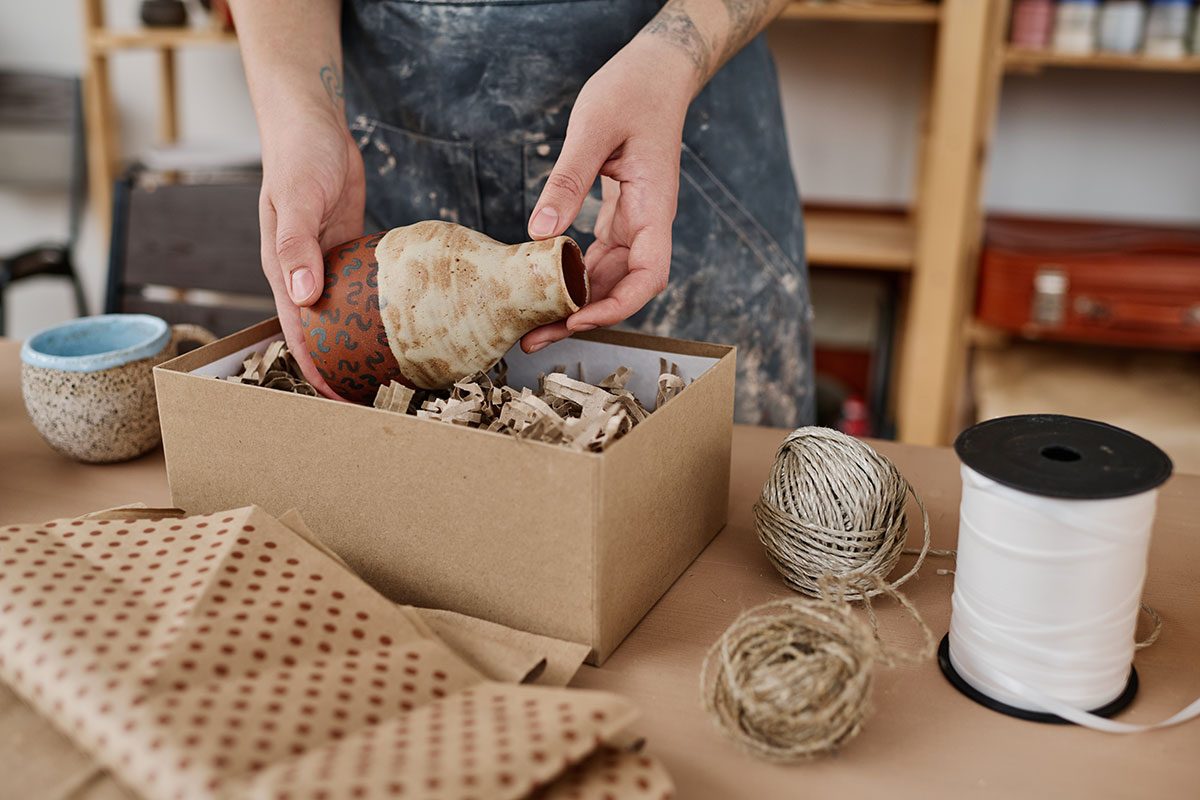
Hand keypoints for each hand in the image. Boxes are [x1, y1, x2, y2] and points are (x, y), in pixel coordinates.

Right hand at [257, 103, 364, 397]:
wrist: (313, 124)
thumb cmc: (297, 158)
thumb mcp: (296, 201)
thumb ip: (296, 247)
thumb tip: (301, 297)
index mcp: (282, 272)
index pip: (298, 335)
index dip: (315, 371)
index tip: (337, 402)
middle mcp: (304, 275)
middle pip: (323, 333)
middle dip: (342, 366)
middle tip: (376, 397)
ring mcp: (328, 264)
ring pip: (345, 314)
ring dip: (362, 342)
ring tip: (393, 371)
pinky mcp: (350, 250)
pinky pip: (365, 287)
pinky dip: (378, 308)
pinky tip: (405, 323)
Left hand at [521, 37, 695, 352]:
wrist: (656, 72)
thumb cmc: (632, 91)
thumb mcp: (592, 128)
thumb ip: (568, 180)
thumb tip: (540, 232)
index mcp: (655, 207)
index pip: (649, 277)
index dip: (615, 306)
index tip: (577, 318)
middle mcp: (649, 223)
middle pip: (622, 289)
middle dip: (581, 318)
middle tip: (533, 339)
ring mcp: (635, 222)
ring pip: (608, 278)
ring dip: (574, 303)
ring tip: (530, 324)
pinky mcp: (619, 215)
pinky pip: (598, 257)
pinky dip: (573, 275)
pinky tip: (542, 284)